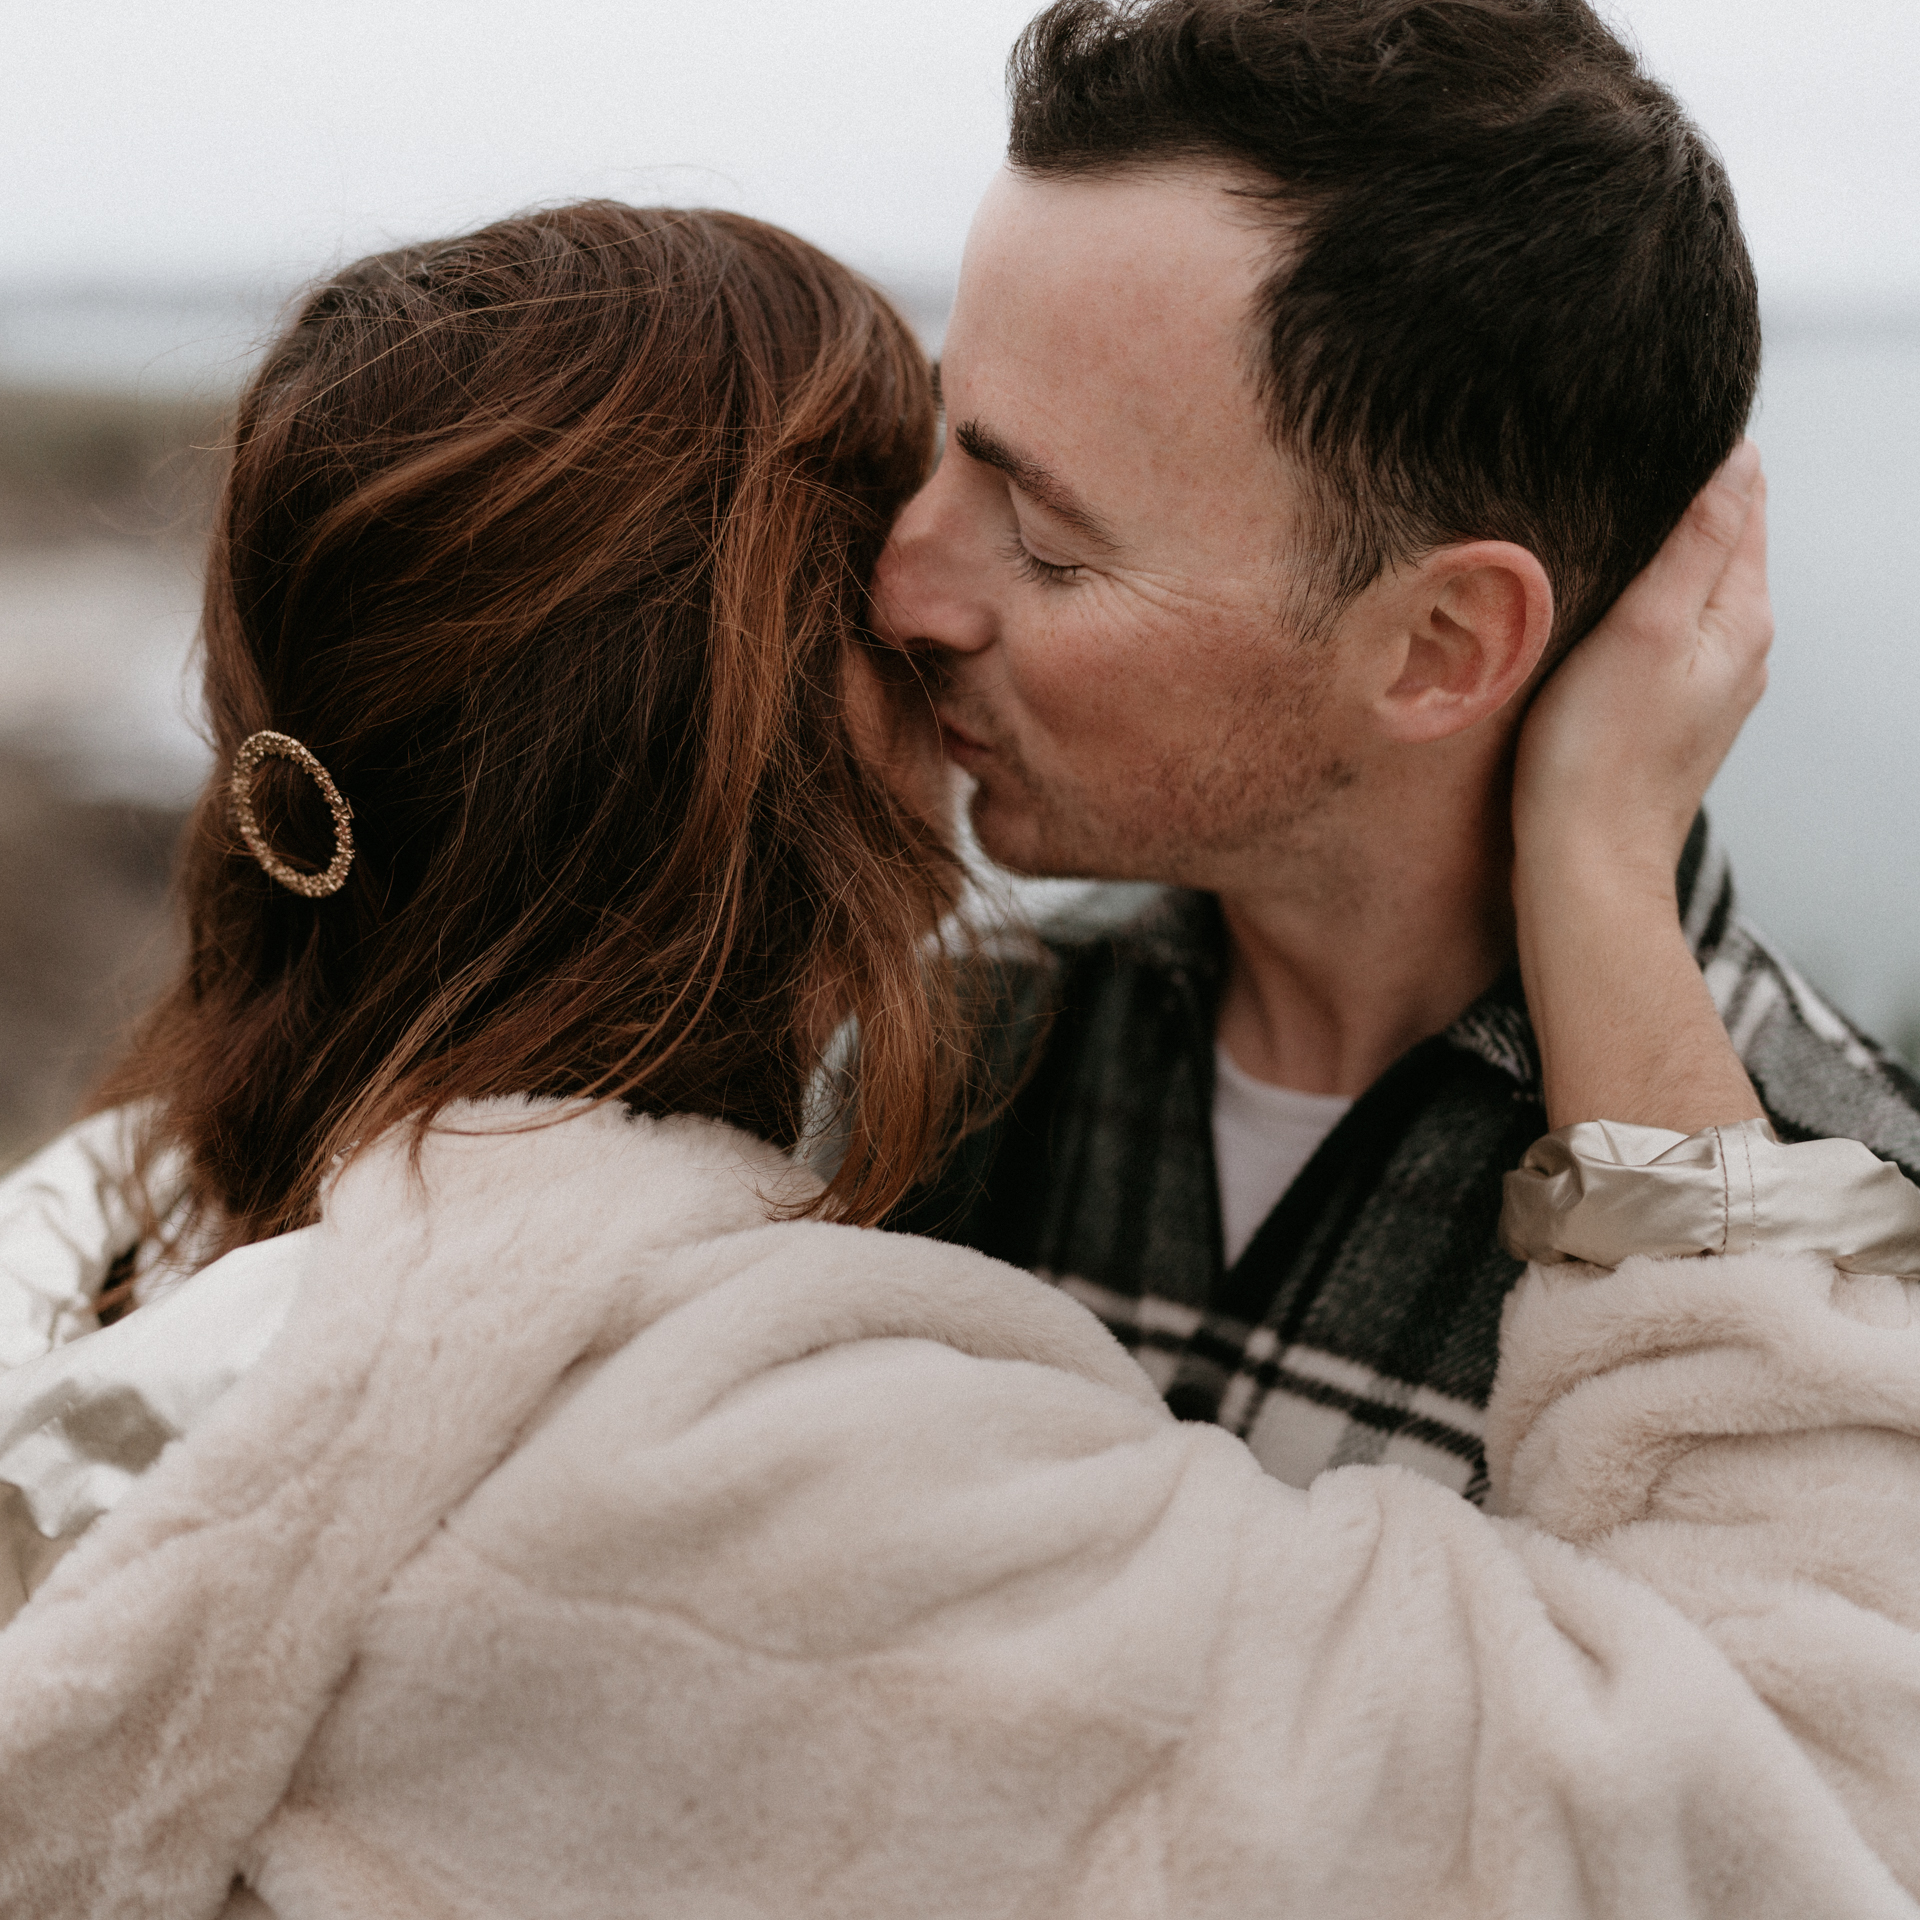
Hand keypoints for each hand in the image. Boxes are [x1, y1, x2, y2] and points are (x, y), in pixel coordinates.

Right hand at [1512, 441, 1770, 899]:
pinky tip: (1587, 613)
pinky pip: (1653, 640)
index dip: (1698, 461)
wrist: (1581, 866)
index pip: (1741, 504)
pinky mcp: (1658, 717)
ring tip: (1593, 533)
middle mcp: (1735, 651)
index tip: (1641, 433)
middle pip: (1712, 546)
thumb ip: (1696, 540)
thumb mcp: (1648, 629)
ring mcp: (1699, 688)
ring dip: (1644, 561)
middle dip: (1669, 507)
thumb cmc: (1600, 758)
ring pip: (1680, 594)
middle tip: (1604, 472)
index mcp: (1743, 620)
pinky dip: (1627, 612)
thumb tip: (1737, 457)